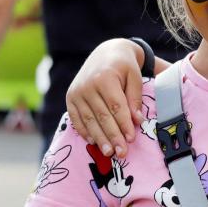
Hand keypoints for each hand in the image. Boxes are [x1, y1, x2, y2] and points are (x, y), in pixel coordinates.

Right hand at [66, 39, 143, 158]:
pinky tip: (93, 141)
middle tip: (121, 153)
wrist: (105, 53)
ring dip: (99, 138)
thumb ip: (135, 98)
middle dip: (112, 136)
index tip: (131, 139)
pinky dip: (84, 131)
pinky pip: (76, 118)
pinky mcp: (70, 97)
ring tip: (109, 153)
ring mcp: (76, 92)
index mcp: (105, 78)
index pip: (116, 107)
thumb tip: (137, 120)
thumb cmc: (124, 66)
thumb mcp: (135, 77)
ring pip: (89, 120)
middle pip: (102, 116)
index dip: (124, 124)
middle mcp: (87, 85)